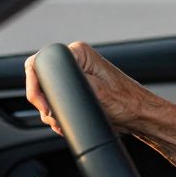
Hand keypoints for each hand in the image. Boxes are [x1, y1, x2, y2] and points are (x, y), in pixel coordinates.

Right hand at [24, 41, 158, 134]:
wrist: (139, 116)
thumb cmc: (127, 104)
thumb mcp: (96, 93)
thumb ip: (70, 86)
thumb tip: (50, 89)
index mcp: (79, 53)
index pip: (39, 64)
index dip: (36, 88)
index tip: (45, 107)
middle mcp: (76, 61)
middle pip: (40, 81)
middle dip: (45, 104)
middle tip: (56, 117)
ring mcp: (76, 75)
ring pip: (46, 95)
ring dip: (52, 112)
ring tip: (66, 122)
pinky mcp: (77, 89)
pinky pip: (56, 101)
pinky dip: (59, 114)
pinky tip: (69, 123)